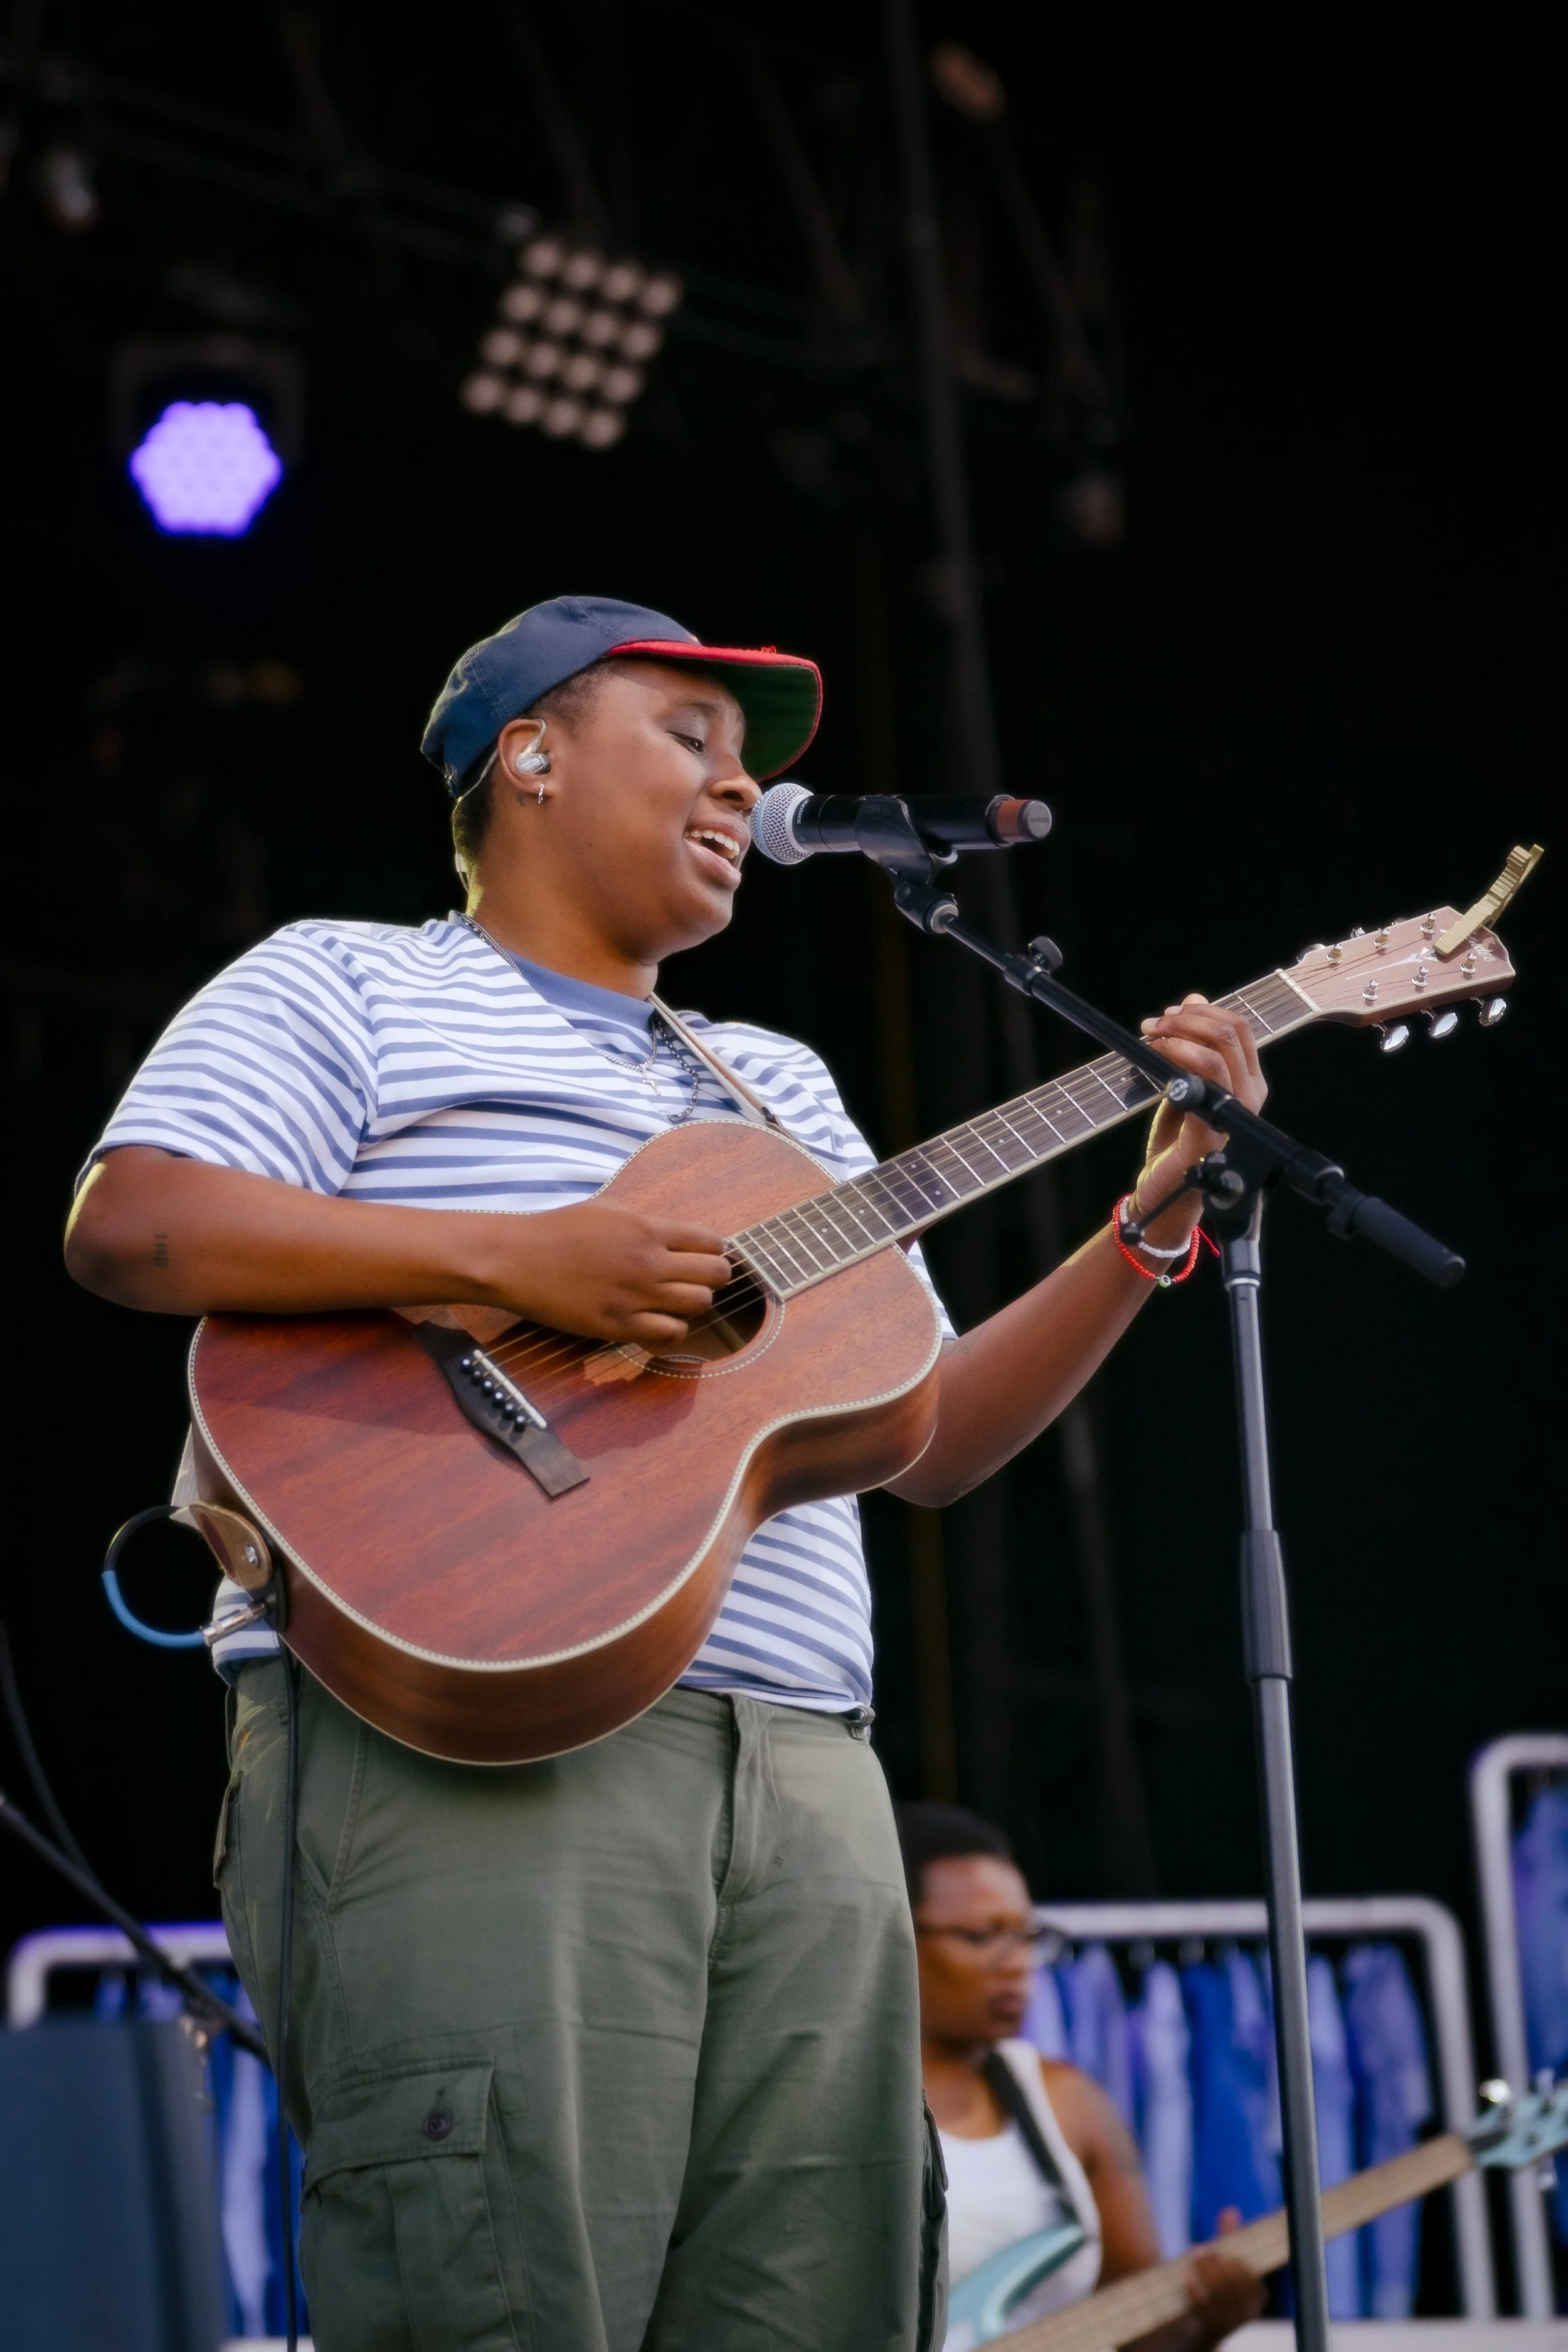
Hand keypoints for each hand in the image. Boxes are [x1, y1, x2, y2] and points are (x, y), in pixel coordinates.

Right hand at [486, 1198, 731, 1345]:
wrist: (517, 1259)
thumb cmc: (558, 1230)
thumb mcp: (610, 1210)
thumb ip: (648, 1223)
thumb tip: (680, 1235)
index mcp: (648, 1229)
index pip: (712, 1242)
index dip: (715, 1251)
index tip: (705, 1257)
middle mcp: (649, 1262)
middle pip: (715, 1275)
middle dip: (713, 1277)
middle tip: (697, 1280)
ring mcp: (635, 1295)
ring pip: (699, 1305)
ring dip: (694, 1303)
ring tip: (676, 1301)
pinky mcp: (618, 1324)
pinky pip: (670, 1333)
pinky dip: (672, 1329)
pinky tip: (658, 1321)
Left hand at [1128, 995, 1267, 1251]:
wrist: (1166, 1185)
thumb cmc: (1177, 1137)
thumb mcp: (1183, 1081)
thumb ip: (1192, 1044)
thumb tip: (1194, 1000)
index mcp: (1248, 1082)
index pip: (1239, 1029)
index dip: (1204, 1012)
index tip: (1170, 1014)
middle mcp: (1250, 1095)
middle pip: (1232, 1032)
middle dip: (1188, 1018)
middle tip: (1156, 1024)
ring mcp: (1236, 1112)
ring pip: (1218, 1049)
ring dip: (1179, 1033)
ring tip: (1152, 1037)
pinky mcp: (1214, 1127)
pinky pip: (1201, 1078)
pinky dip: (1174, 1057)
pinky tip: (1153, 1057)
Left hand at [1181, 2209, 1265, 2346]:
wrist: (1206, 2324)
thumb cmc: (1220, 2285)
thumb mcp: (1226, 2263)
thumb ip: (1230, 2239)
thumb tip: (1230, 2210)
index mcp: (1258, 2295)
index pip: (1250, 2276)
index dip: (1234, 2260)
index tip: (1216, 2246)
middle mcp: (1248, 2311)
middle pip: (1234, 2284)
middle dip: (1217, 2264)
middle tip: (1200, 2248)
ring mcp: (1231, 2322)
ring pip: (1220, 2295)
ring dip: (1205, 2272)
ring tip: (1193, 2255)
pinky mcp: (1213, 2329)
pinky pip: (1205, 2310)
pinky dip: (1196, 2292)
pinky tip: (1187, 2278)